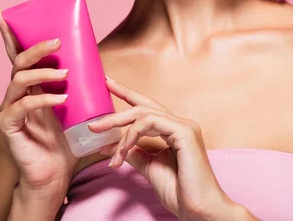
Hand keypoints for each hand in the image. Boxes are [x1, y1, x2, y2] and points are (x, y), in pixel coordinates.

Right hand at [0, 8, 76, 200]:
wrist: (53, 178)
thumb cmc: (65, 145)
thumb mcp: (78, 113)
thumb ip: (85, 94)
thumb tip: (107, 77)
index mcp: (30, 87)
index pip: (18, 55)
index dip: (9, 33)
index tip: (2, 12)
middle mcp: (16, 94)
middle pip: (18, 61)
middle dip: (36, 47)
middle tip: (57, 41)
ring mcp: (10, 108)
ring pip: (19, 79)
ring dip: (42, 71)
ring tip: (65, 74)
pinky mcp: (9, 125)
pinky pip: (23, 105)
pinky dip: (42, 98)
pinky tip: (60, 99)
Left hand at [88, 77, 254, 220]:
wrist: (199, 210)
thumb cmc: (180, 192)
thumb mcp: (149, 167)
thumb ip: (134, 152)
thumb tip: (113, 145)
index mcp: (174, 130)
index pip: (147, 108)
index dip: (127, 94)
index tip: (108, 84)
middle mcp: (180, 124)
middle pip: (142, 107)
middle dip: (115, 112)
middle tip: (93, 123)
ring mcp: (184, 126)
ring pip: (142, 115)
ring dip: (120, 131)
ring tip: (107, 149)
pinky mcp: (184, 131)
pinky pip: (149, 123)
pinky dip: (131, 135)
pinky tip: (123, 151)